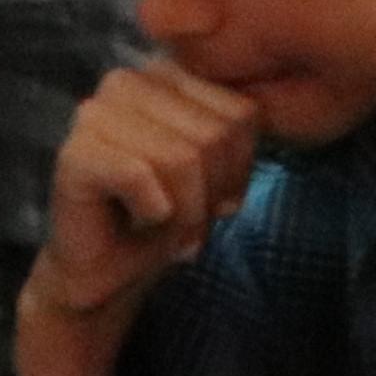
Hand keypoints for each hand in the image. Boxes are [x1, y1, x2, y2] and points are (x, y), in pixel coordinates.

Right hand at [13, 61, 266, 375]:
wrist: (103, 293)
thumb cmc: (164, 237)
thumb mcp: (224, 181)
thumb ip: (247, 134)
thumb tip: (301, 104)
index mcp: (163, 81)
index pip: (243, 105)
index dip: (245, 165)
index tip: (218, 202)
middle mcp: (122, 87)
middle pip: (223, 127)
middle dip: (222, 189)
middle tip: (188, 224)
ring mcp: (93, 121)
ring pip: (188, 152)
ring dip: (192, 208)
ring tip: (166, 231)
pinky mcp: (73, 162)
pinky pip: (149, 174)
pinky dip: (161, 215)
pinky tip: (143, 234)